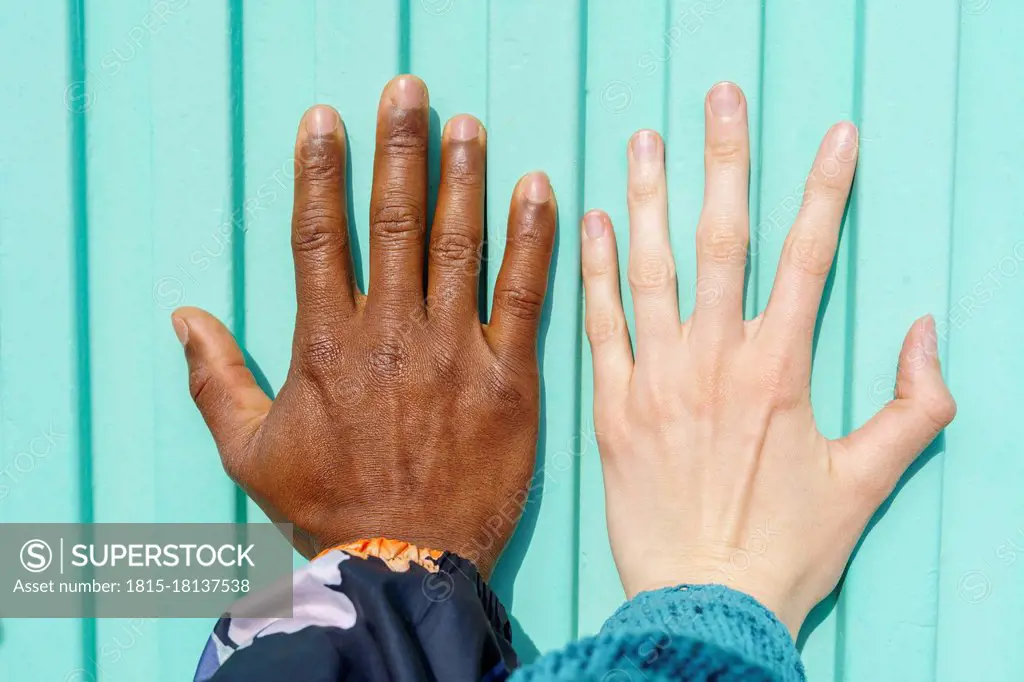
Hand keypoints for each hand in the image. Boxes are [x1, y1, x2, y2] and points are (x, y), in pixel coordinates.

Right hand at [172, 75, 556, 576]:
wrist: (403, 563)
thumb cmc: (327, 508)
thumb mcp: (249, 451)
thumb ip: (215, 379)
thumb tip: (183, 317)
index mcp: (326, 343)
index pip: (319, 235)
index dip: (320, 171)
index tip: (324, 120)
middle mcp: (390, 332)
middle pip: (393, 220)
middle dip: (398, 148)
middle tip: (408, 91)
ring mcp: (454, 351)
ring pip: (458, 244)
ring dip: (462, 176)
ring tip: (466, 123)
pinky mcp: (508, 378)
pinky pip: (524, 296)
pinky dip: (532, 239)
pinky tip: (539, 189)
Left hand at [582, 81, 954, 635]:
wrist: (705, 603)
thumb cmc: (786, 548)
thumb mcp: (867, 480)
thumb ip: (915, 406)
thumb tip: (931, 334)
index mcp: (780, 369)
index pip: (808, 257)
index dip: (826, 190)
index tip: (836, 134)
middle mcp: (716, 358)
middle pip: (723, 240)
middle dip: (725, 161)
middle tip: (719, 99)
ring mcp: (658, 379)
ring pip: (652, 268)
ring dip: (649, 197)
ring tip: (643, 140)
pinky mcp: (612, 407)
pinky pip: (600, 324)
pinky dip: (594, 270)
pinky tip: (590, 222)